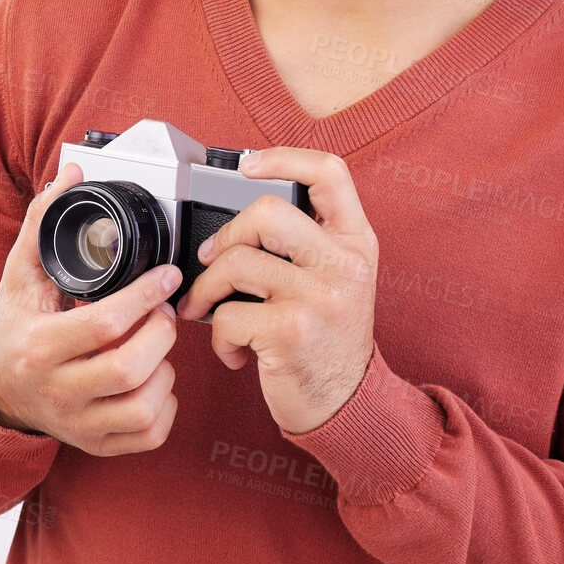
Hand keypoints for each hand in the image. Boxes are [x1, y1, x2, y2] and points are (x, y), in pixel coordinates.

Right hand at [0, 159, 182, 454]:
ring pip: (143, 406)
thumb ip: (43, 221)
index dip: (145, 296)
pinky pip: (148, 434)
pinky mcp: (96, 444)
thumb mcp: (20, 274)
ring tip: (156, 344)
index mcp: (37, 346)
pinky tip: (154, 380)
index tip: (166, 275)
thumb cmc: (15, 327)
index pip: (103, 324)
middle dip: (160, 331)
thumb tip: (71, 174)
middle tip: (163, 310)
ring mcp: (76, 424)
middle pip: (129, 367)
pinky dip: (165, 406)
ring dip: (165, 369)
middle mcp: (56, 391)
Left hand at [176, 148, 377, 434]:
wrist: (348, 406)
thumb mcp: (340, 280)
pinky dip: (218, 337)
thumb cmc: (330, 341)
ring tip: (208, 310)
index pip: (330, 173)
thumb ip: (311, 242)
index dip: (286, 157)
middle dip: (227, 234)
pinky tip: (235, 350)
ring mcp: (320, 298)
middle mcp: (344, 265)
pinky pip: (227, 315)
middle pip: (269, 212)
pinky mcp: (291, 333)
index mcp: (357, 242)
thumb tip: (244, 214)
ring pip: (236, 264)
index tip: (249, 166)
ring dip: (207, 290)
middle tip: (214, 259)